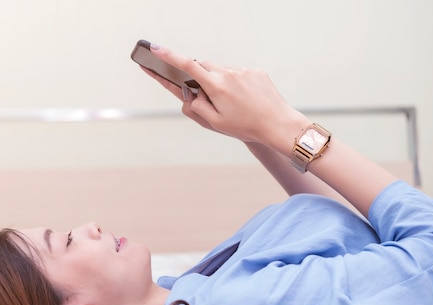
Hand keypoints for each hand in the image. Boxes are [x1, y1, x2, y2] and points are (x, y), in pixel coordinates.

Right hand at [143, 44, 309, 147]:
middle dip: (200, 77)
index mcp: (215, 86)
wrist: (277, 124)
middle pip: (204, 67)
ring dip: (220, 83)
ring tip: (233, 104)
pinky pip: (239, 74)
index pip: (187, 65)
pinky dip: (237, 84)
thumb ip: (197, 106)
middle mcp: (228, 73)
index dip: (169, 56)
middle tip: (206, 96)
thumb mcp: (215, 122)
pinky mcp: (256, 72)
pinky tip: (246, 100)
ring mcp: (243, 71)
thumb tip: (191, 93)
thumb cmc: (245, 127)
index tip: (156, 49)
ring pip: (223, 72)